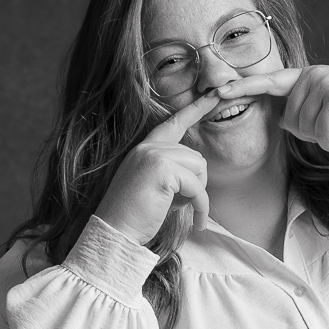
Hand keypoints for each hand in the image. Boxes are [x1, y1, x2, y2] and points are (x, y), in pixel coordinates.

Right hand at [96, 91, 221, 242]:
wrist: (115, 233)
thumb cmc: (135, 218)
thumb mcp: (155, 189)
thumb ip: (173, 174)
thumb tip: (198, 172)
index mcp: (144, 149)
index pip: (173, 124)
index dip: (195, 110)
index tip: (213, 95)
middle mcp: (147, 147)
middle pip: (195, 156)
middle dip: (195, 184)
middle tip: (177, 205)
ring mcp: (154, 156)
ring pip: (199, 168)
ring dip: (197, 194)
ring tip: (178, 210)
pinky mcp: (163, 170)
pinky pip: (198, 187)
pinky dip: (201, 207)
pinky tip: (197, 223)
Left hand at [215, 66, 328, 152]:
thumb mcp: (327, 110)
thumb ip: (303, 111)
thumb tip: (284, 122)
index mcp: (306, 76)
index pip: (269, 82)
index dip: (243, 88)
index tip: (219, 91)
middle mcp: (311, 75)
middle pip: (290, 122)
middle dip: (312, 134)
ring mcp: (322, 83)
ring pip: (305, 130)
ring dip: (326, 140)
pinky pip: (321, 135)